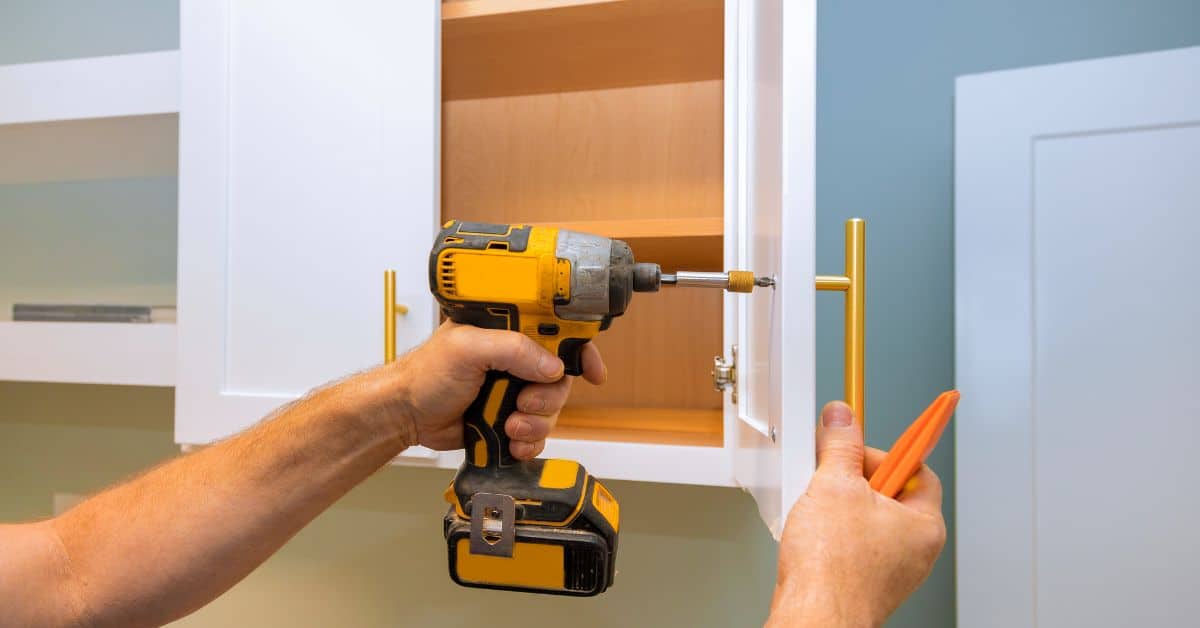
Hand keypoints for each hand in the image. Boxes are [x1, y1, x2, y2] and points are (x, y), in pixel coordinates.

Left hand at [386, 321, 605, 458]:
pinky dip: (530, 441)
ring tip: (510, 427)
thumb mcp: (468, 348)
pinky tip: (513, 442)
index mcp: (508, 331)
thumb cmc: (426, 373)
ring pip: (552, 409)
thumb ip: (513, 350)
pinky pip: (537, 432)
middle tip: (525, 404)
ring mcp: (513, 389)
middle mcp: (515, 358)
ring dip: (537, 423)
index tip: (593, 372)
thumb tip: (553, 367)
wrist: (406, 415)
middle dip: (549, 397)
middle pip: (560, 378)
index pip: (557, 332)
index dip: (580, 350)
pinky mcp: (508, 417)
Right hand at [766, 402, 945, 627]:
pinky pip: (851, 543)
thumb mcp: (834, 485)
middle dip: (854, 480)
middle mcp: (914, 550)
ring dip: (839, 507)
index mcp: (924, 524)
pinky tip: (812, 535)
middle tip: (831, 477)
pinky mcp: (863, 582)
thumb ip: (840, 445)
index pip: (916, 468)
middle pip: (887, 492)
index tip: (859, 442)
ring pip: (866, 518)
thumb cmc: (834, 571)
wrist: (814, 616)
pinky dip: (831, 533)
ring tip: (818, 509)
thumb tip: (843, 418)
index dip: (883, 452)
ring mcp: (889, 569)